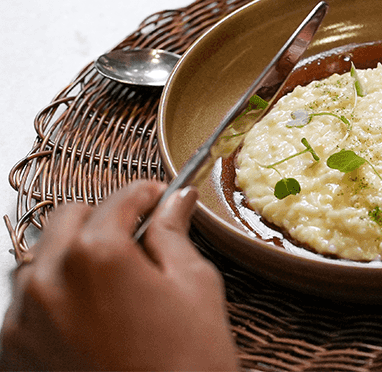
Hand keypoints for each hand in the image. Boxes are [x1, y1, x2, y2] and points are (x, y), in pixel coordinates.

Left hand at [0, 180, 237, 370]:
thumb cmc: (188, 363)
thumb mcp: (195, 286)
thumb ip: (174, 234)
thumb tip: (177, 201)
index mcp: (97, 254)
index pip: (119, 199)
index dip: (146, 194)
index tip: (159, 199)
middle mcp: (48, 280)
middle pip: (68, 220)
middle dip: (102, 220)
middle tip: (136, 240)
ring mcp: (22, 321)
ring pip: (40, 261)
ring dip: (71, 259)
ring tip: (111, 285)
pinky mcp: (11, 356)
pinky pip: (25, 307)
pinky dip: (54, 300)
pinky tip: (90, 320)